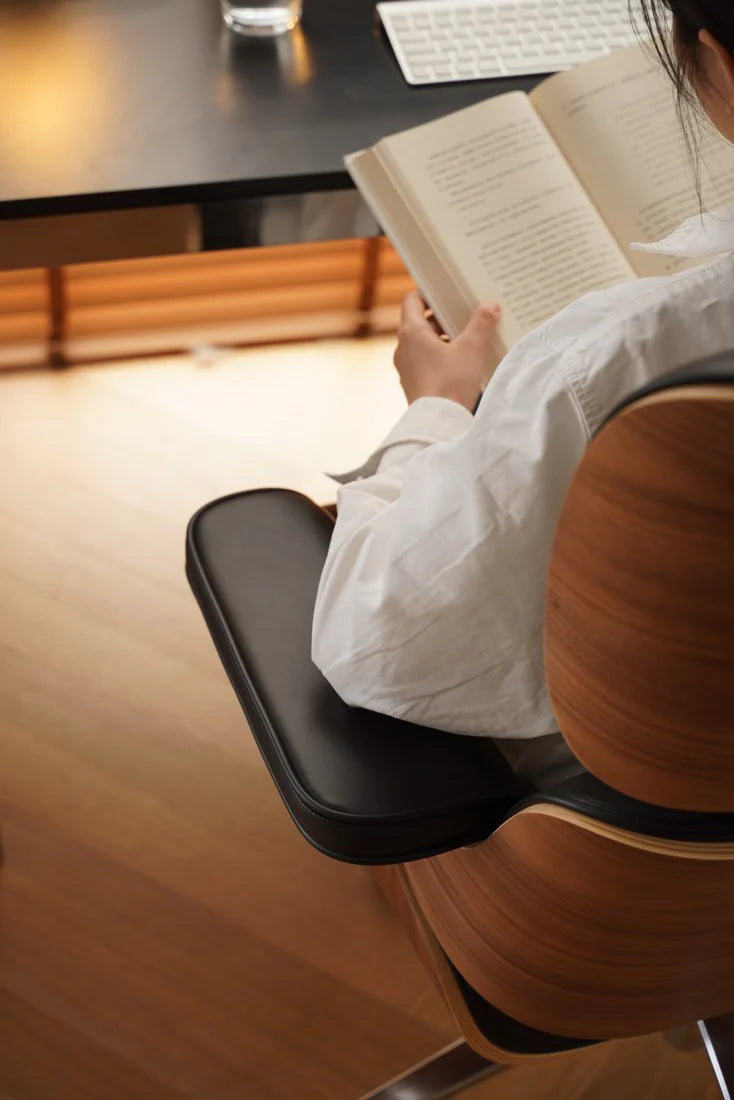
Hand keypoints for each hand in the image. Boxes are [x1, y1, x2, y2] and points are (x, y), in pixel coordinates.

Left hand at [393, 291, 501, 409]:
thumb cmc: (450, 383)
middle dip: (443, 317)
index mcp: (411, 332)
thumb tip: (491, 306)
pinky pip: (426, 361)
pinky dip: (441, 356)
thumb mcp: (472, 348)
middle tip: (465, 314)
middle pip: (420, 322)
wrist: (438, 423)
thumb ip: (482, 323)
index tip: (448, 294)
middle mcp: (403, 348)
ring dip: (444, 338)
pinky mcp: (414, 383)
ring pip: (424, 343)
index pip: (413, 300)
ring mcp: (406, 367)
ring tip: (468, 338)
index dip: (429, 293)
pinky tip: (462, 362)